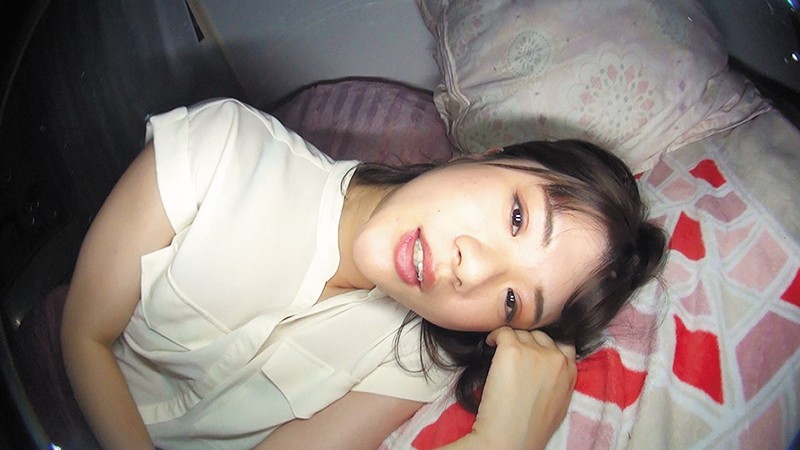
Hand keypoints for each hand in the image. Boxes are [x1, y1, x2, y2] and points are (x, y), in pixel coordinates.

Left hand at [470, 327, 576, 449]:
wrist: (510, 439)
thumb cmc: (530, 429)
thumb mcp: (559, 403)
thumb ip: (558, 380)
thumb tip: (546, 369)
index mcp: (570, 372)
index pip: (563, 343)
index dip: (545, 346)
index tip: (532, 352)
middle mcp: (556, 358)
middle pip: (539, 336)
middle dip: (526, 343)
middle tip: (512, 356)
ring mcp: (534, 352)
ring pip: (520, 333)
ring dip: (510, 341)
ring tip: (499, 355)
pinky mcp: (512, 350)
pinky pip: (502, 331)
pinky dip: (494, 336)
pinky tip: (489, 345)